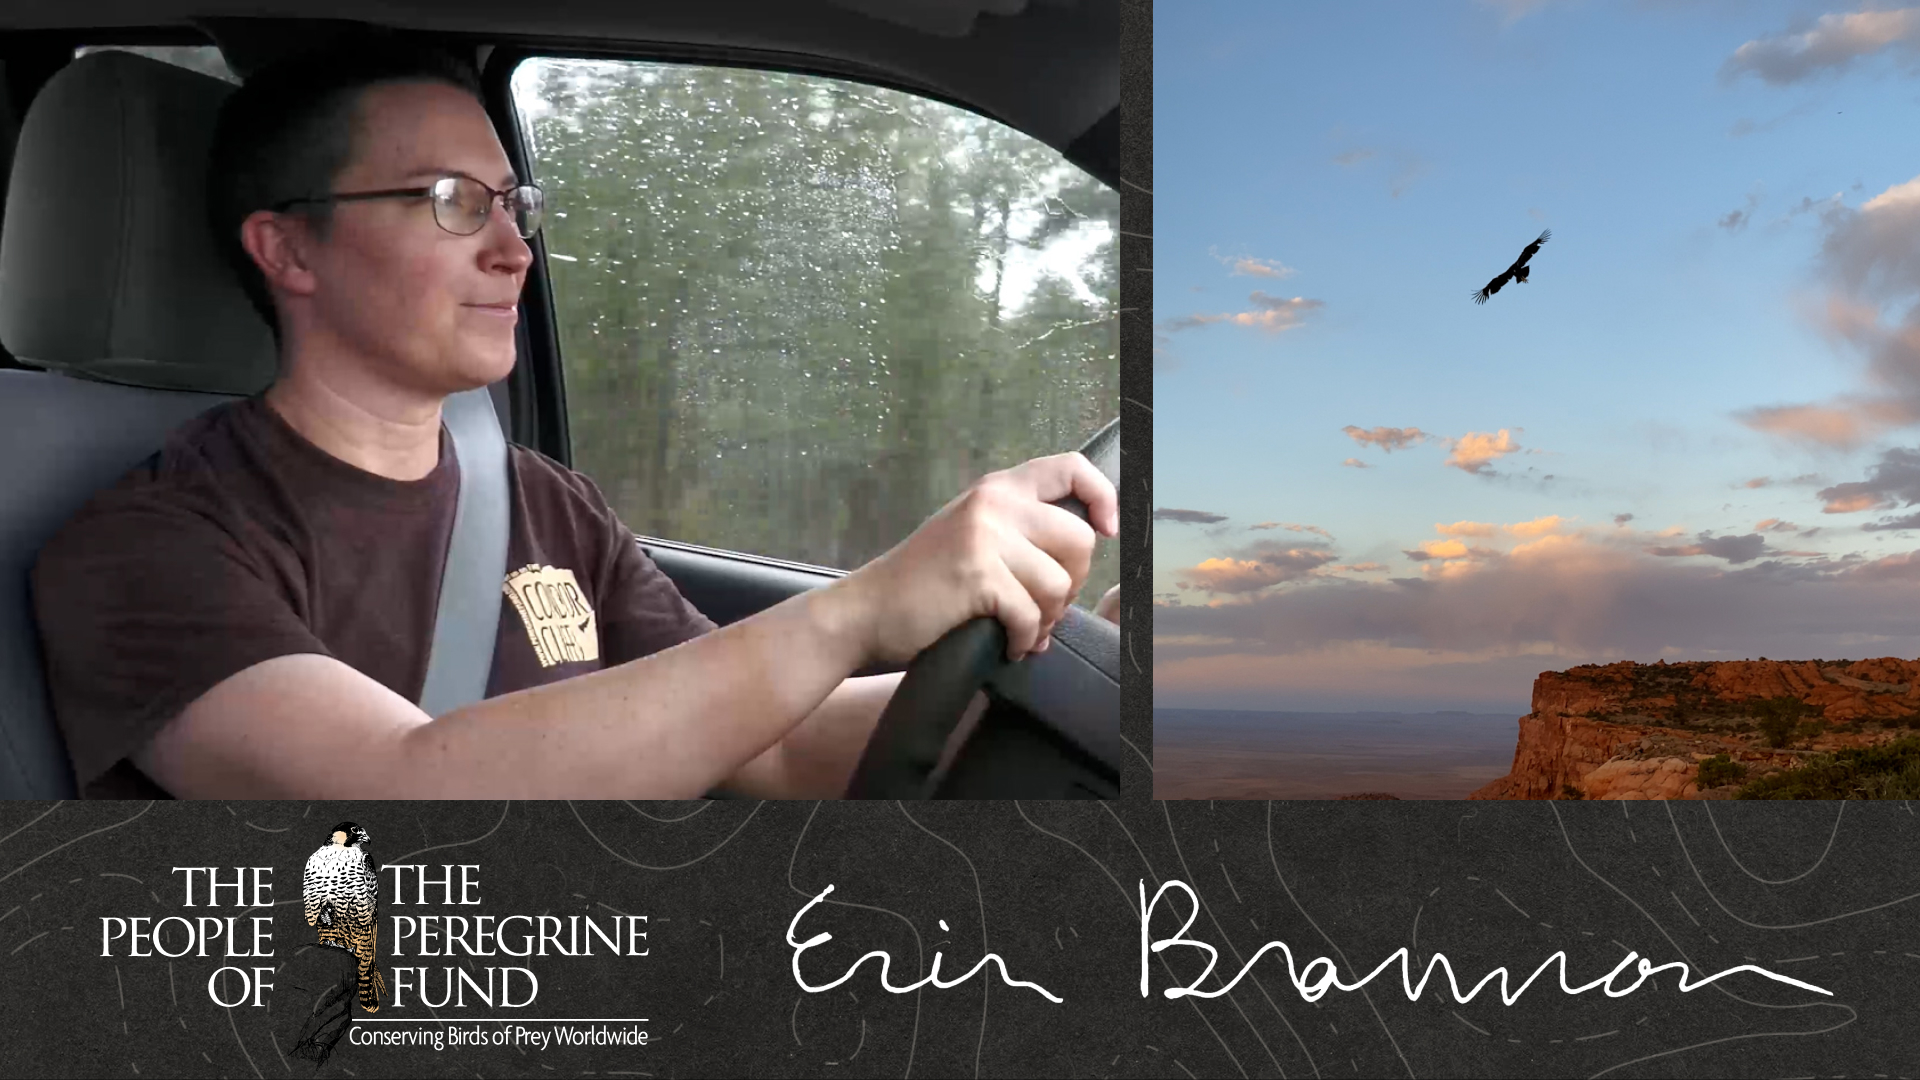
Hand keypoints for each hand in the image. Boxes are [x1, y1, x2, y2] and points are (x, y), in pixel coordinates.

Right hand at [827, 452, 1119, 665]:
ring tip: (1023, 630)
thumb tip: (1086, 551)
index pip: (1070, 467)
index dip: (1102, 497)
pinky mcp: (977, 575)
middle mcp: (994, 503)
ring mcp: (985, 536)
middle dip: (1071, 585)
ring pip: (1058, 584)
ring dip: (1047, 619)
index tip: (1108, 530)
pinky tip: (1009, 645)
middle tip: (1044, 608)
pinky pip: (1031, 616)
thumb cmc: (923, 583)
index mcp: (997, 488)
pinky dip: (1025, 641)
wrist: (866, 612)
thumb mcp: (971, 535)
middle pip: (1080, 540)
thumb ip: (1020, 533)